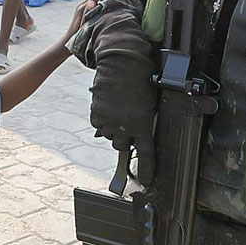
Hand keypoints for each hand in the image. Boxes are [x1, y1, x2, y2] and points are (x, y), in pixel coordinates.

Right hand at [59, 0, 118, 46]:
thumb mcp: (93, 19)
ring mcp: (81, 7)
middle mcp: (82, 3)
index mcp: (86, 3)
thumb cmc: (83, 31)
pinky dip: (94, 1)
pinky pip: (87, 4)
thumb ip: (98, 13)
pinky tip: (102, 0)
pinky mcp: (80, 12)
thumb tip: (111, 10)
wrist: (71, 38)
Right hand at [88, 10, 156, 182]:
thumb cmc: (140, 80)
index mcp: (142, 124)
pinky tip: (107, 105)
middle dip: (123, 138)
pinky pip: (98, 124)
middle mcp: (125, 126)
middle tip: (125, 124)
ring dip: (112, 127)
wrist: (122, 63)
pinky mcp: (96, 114)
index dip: (147, 169)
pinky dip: (101, 118)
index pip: (146, 153)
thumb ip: (143, 121)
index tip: (148, 181)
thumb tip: (136, 136)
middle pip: (121, 145)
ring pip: (108, 135)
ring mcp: (109, 121)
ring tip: (117, 109)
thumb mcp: (148, 103)